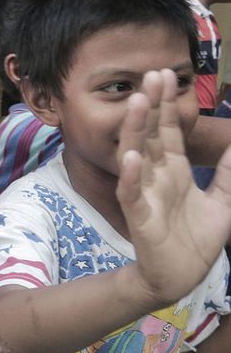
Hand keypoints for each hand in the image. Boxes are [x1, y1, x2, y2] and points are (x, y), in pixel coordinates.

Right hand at [116, 69, 230, 305]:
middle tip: (152, 75)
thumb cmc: (195, 240)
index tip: (165, 75)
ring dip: (135, 130)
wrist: (181, 277)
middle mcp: (155, 176)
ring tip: (138, 103)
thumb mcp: (224, 200)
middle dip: (151, 105)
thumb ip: (229, 172)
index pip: (168, 130)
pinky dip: (131, 176)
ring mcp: (145, 194)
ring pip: (135, 156)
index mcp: (173, 170)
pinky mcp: (140, 217)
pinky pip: (132, 193)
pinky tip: (132, 158)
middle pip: (150, 134)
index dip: (167, 104)